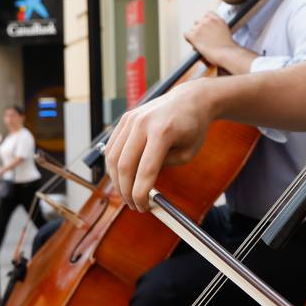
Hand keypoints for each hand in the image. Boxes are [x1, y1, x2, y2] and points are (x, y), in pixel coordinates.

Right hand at [103, 79, 218, 211]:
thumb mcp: (188, 152)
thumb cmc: (193, 127)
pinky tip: (121, 177)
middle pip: (124, 165)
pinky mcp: (125, 118)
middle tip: (133, 204)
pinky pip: (112, 146)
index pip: (146, 170)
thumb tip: (143, 184)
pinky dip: (114, 165)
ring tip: (126, 193)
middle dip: (126, 191)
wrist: (191, 99)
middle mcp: (143, 123)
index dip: (141, 193)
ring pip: (113, 157)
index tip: (143, 207)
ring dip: (116, 180)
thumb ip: (165, 167)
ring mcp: (131, 119)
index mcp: (163, 131)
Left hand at [185, 12, 234, 58]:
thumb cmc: (229, 48)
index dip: (206, 22)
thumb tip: (208, 32)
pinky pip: (186, 34)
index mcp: (217, 19)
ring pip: (192, 29)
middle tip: (204, 38)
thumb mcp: (226, 32)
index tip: (207, 28)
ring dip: (195, 35)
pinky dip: (189, 39)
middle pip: (198, 21)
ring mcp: (200, 27)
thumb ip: (217, 28)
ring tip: (202, 44)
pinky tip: (195, 44)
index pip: (207, 14)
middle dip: (200, 29)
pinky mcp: (194, 35)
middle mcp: (208, 21)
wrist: (227, 54)